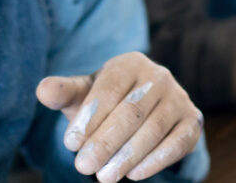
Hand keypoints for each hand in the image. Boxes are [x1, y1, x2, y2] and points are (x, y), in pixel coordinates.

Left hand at [36, 52, 201, 182]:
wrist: (144, 108)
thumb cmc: (106, 102)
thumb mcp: (84, 95)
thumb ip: (64, 93)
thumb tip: (42, 90)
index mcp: (129, 64)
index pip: (109, 89)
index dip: (90, 117)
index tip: (71, 143)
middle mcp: (158, 76)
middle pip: (131, 111)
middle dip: (105, 142)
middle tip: (83, 166)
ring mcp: (179, 98)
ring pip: (153, 129)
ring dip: (127, 156)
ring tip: (104, 177)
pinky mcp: (193, 121)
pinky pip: (177, 142)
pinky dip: (156, 160)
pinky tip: (134, 175)